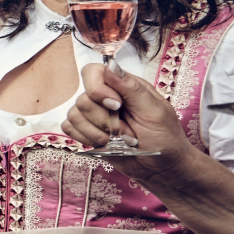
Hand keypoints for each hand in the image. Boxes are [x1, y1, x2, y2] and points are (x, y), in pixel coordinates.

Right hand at [63, 64, 196, 168]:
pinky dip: (86, 138)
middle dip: (104, 120)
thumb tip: (110, 64)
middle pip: (83, 99)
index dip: (98, 89)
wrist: (161, 169)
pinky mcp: (86, 131)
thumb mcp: (155, 112)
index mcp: (123, 86)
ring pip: (74, 115)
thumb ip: (132, 88)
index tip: (116, 106)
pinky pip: (69, 129)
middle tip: (125, 131)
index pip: (93, 72)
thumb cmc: (165, 138)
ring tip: (118, 140)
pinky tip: (103, 144)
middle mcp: (105, 97)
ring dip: (97, 132)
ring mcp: (94, 115)